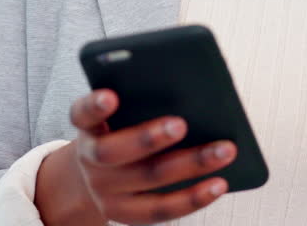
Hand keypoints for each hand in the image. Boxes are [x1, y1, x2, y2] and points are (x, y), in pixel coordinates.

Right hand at [37, 89, 235, 225]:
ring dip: (189, 165)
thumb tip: (192, 92)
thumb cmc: (121, 131)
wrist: (98, 175)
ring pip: (146, 180)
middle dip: (147, 138)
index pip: (82, 113)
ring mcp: (106, 191)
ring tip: (224, 150)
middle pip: (113, 152)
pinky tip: (219, 183)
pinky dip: (193, 197)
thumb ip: (141, 102)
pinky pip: (161, 209)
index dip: (94, 106)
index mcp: (87, 127)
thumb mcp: (121, 115)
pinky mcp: (126, 213)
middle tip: (181, 124)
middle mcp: (90, 160)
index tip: (111, 96)